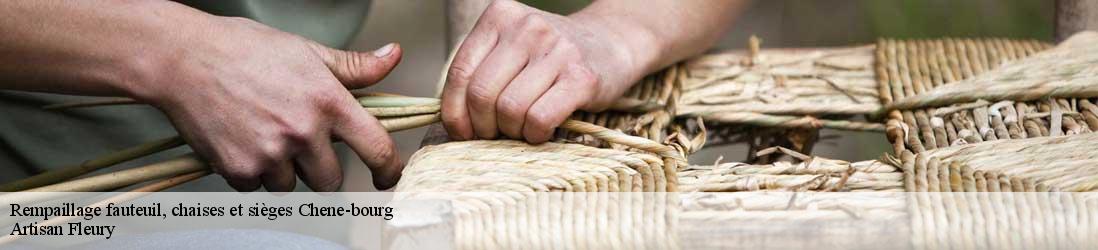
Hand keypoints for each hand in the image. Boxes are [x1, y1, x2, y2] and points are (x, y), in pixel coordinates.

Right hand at [132, 15, 403, 190]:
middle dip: (320, 168)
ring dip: (282, 170)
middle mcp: (302, 132)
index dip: (389, 169)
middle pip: (331, 180)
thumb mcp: (306, 50)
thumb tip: (391, 57)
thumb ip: (353, 66)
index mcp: (328, 102)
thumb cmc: (243, 49)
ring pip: (291, 185)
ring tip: (263, 133)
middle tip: (299, 142)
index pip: (376, 148)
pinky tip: (241, 139)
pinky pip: (256, 186)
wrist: (181, 58)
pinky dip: (251, 171)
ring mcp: (270, 154)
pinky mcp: (238, 169)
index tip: (388, 176)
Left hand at [441, 0, 649, 142]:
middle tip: (494, 134)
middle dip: (483, 125)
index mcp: (500, 15)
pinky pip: (539, 119)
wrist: (613, 42)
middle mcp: (527, 28)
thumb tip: (454, 121)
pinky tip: (540, 131)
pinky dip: (534, 134)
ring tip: (521, 129)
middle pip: (482, 94)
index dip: (454, 111)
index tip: (461, 132)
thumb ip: (483, 70)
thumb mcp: (513, 47)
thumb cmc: (552, 56)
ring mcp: (556, 50)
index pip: (460, 72)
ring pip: (509, 109)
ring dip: (511, 132)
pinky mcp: (581, 77)